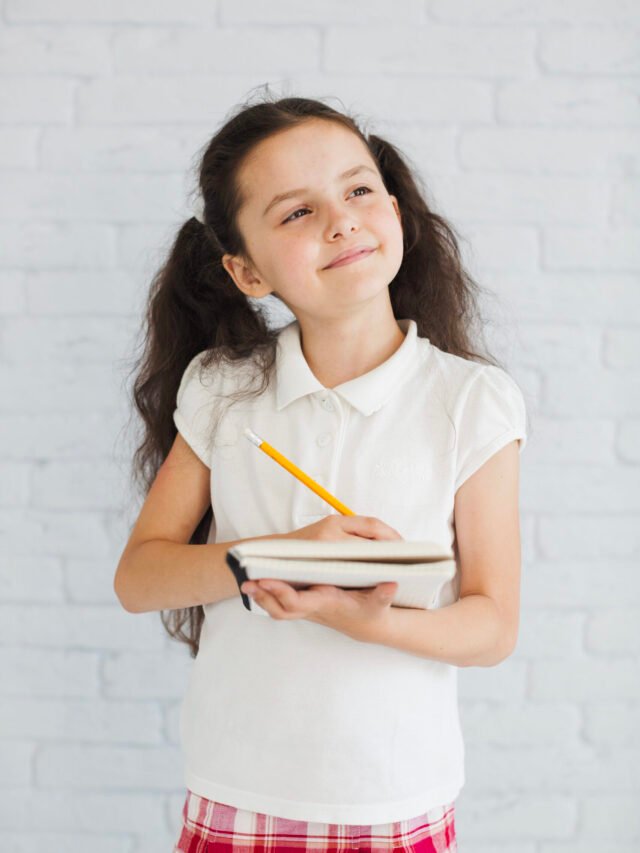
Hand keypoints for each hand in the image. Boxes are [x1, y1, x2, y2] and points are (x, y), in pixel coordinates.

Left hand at [240, 514, 401, 641]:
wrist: (369, 625)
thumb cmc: (373, 612)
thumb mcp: (381, 604)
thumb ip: (384, 595)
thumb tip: (391, 585)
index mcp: (326, 603)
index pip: (298, 601)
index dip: (281, 592)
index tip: (266, 580)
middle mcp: (313, 608)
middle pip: (280, 608)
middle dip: (263, 596)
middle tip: (247, 582)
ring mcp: (307, 608)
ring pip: (277, 609)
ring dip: (262, 598)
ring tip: (248, 583)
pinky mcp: (306, 603)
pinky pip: (281, 604)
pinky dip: (269, 596)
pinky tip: (260, 583)